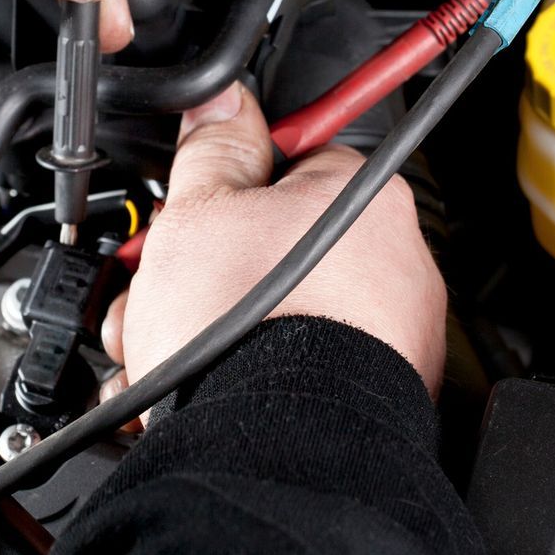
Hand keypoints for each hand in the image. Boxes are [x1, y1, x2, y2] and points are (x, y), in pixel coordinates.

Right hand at [102, 83, 447, 398]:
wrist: (272, 450)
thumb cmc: (247, 333)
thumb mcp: (199, 213)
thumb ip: (211, 150)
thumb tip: (222, 104)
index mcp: (364, 199)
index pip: (290, 164)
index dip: (224, 191)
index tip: (194, 214)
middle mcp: (395, 266)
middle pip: (274, 249)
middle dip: (202, 274)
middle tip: (159, 292)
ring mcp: (389, 341)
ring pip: (276, 318)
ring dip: (207, 334)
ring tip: (160, 356)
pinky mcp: (370, 403)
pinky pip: (294, 378)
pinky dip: (241, 384)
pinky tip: (190, 397)